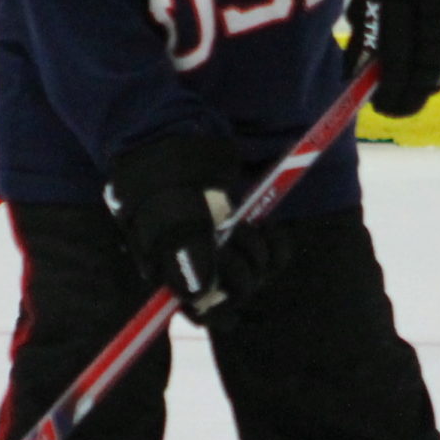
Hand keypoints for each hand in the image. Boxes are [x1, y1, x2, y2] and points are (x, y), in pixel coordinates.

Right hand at [106, 134, 271, 326]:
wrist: (177, 128)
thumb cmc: (161, 168)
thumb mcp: (166, 206)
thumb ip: (180, 247)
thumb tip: (198, 292)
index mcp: (170, 269)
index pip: (200, 311)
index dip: (217, 305)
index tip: (222, 280)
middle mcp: (198, 264)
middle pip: (233, 296)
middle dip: (240, 271)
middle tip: (233, 235)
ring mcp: (225, 247)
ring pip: (257, 277)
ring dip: (258, 254)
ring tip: (244, 225)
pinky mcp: (249, 229)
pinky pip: (276, 256)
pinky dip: (277, 244)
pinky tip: (266, 226)